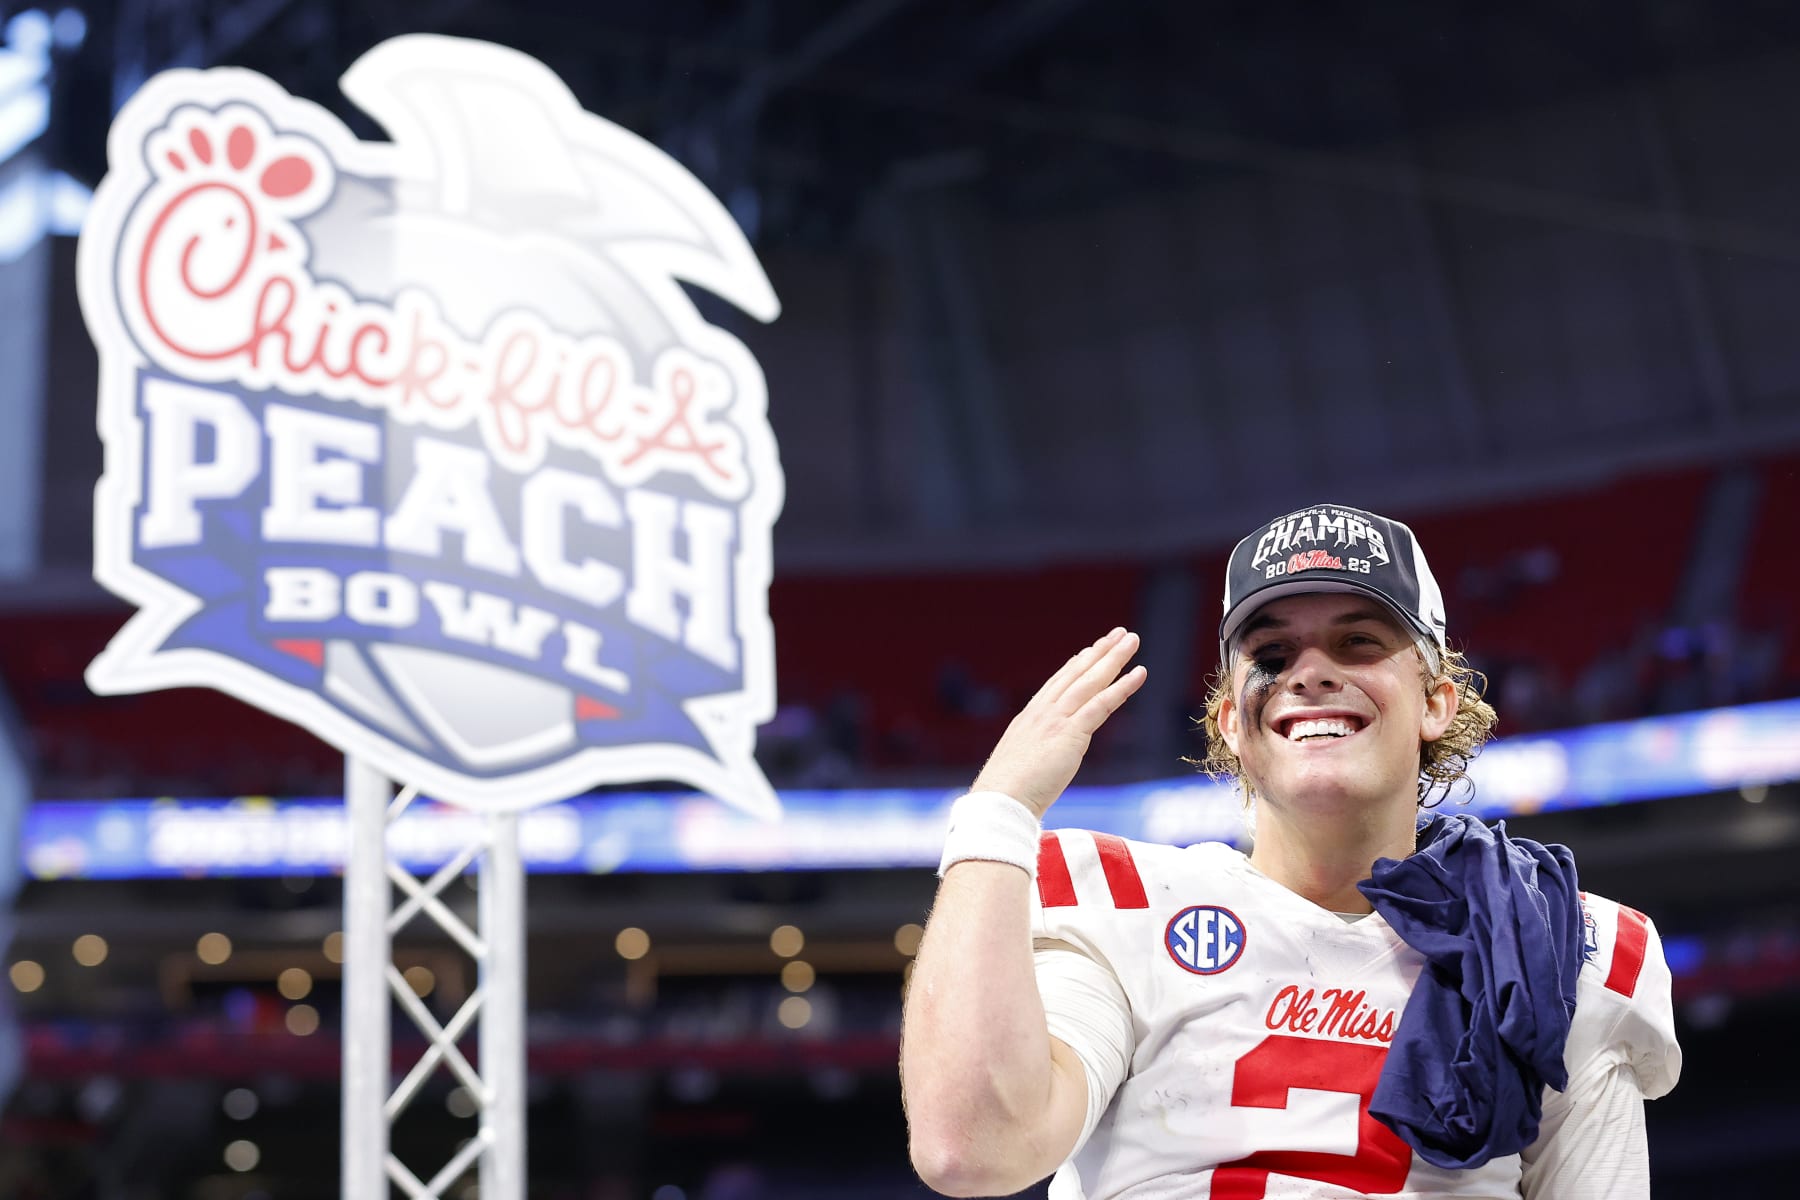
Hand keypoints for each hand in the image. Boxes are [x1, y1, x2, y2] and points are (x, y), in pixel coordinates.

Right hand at [971, 628, 1146, 818]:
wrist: (1001, 800)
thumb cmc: (1007, 794)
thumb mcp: (1018, 765)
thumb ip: (1033, 754)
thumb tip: (1039, 760)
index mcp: (1029, 719)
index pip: (1056, 685)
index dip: (1075, 666)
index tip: (1089, 651)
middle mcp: (1042, 712)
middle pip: (1076, 674)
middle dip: (1099, 652)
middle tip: (1118, 633)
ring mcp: (1056, 720)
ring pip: (1090, 682)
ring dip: (1113, 658)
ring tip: (1132, 640)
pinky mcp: (1071, 733)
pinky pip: (1102, 704)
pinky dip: (1122, 687)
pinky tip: (1139, 672)